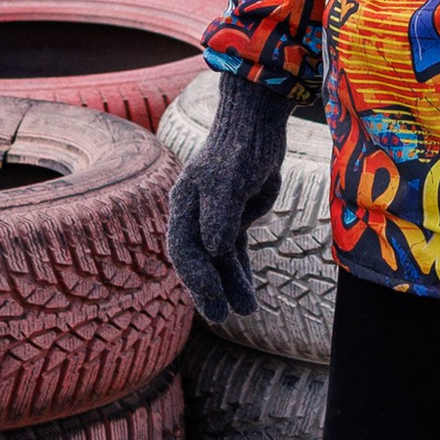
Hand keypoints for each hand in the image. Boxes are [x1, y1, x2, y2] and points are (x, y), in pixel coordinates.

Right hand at [164, 74, 288, 321]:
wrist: (255, 123)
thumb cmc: (240, 147)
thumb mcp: (230, 179)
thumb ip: (221, 214)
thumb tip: (214, 249)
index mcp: (184, 204)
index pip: (185, 249)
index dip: (197, 278)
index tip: (214, 301)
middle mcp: (195, 214)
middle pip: (199, 260)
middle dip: (211, 290)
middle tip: (224, 316)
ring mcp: (214, 217)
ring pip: (220, 259)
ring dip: (231, 284)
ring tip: (248, 310)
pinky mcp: (234, 217)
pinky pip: (234, 251)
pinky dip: (240, 271)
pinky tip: (248, 293)